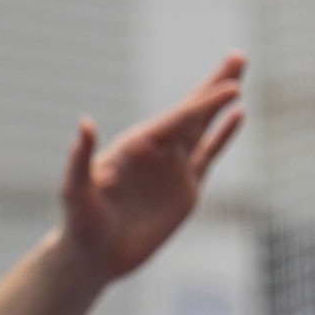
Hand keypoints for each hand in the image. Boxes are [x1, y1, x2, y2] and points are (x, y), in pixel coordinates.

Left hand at [58, 51, 244, 281]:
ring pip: (202, 129)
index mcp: (134, 147)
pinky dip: (222, 136)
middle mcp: (155, 151)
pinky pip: (208, 156)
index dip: (202, 103)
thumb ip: (80, 158)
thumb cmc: (79, 224)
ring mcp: (172, 169)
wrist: (94, 257)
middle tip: (238, 57)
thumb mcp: (75, 191)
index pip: (175, 119)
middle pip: (191, 113)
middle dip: (214, 86)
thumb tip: (85, 123)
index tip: (229, 88)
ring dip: (221, 105)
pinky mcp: (184, 191)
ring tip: (239, 79)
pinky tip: (238, 116)